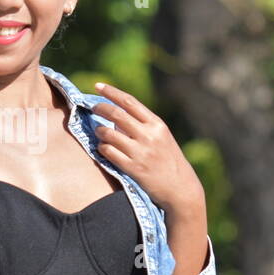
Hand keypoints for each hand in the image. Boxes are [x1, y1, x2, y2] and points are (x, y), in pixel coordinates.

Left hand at [90, 82, 205, 216]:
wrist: (181, 189)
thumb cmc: (169, 161)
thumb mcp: (161, 138)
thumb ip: (142, 126)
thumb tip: (115, 118)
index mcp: (157, 124)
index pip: (130, 102)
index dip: (111, 92)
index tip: (98, 86)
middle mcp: (149, 135)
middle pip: (116, 114)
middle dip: (100, 108)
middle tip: (93, 108)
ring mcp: (141, 152)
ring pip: (108, 133)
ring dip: (99, 131)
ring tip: (100, 133)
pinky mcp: (133, 168)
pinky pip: (108, 152)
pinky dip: (102, 148)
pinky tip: (104, 149)